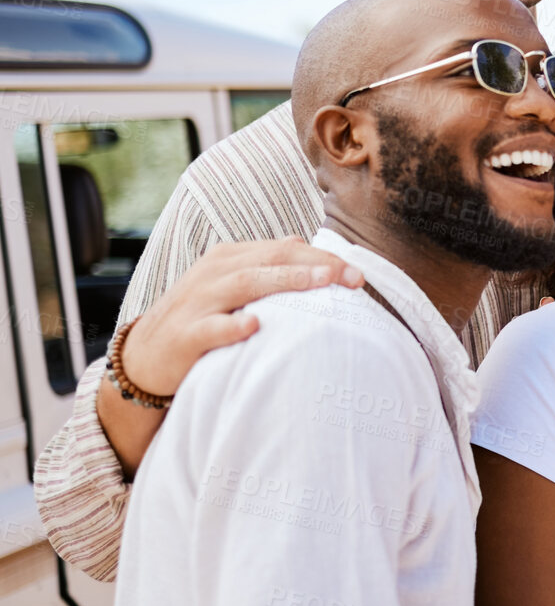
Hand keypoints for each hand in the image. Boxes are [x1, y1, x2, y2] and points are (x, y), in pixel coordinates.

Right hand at [121, 237, 361, 396]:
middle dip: (315, 264)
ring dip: (284, 281)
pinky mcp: (184, 336)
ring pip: (244, 283)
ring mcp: (197, 303)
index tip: (359, 275)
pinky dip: (232, 325)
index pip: (284, 249)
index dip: (323, 257)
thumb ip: (268, 269)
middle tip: (351, 277)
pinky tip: (255, 325)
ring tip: (319, 281)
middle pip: (270, 259)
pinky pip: (209, 328)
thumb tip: (307, 248)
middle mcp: (215, 273)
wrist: (144, 358)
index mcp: (231, 258)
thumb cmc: (201, 319)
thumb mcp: (233, 287)